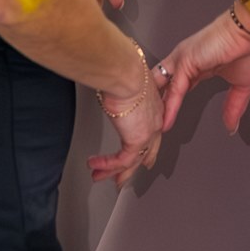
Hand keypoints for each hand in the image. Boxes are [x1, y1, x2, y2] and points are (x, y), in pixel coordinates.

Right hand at [87, 73, 163, 187]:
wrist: (126, 74)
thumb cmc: (124, 72)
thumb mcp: (123, 86)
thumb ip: (120, 96)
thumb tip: (108, 95)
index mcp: (154, 107)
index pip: (154, 133)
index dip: (148, 148)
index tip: (145, 158)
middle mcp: (155, 121)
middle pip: (147, 152)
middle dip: (133, 167)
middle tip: (124, 178)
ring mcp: (148, 132)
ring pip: (133, 160)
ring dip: (113, 170)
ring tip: (99, 175)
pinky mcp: (136, 140)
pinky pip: (121, 160)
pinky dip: (106, 164)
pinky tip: (95, 164)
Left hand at [159, 13, 249, 134]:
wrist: (248, 31)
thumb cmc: (246, 48)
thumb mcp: (241, 85)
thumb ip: (234, 106)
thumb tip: (231, 126)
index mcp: (196, 65)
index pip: (176, 86)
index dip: (169, 103)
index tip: (164, 119)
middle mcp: (184, 61)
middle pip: (163, 85)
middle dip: (155, 103)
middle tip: (149, 124)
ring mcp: (182, 60)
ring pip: (163, 87)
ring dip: (157, 107)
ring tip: (151, 128)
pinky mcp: (184, 61)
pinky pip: (174, 88)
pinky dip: (169, 105)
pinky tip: (164, 120)